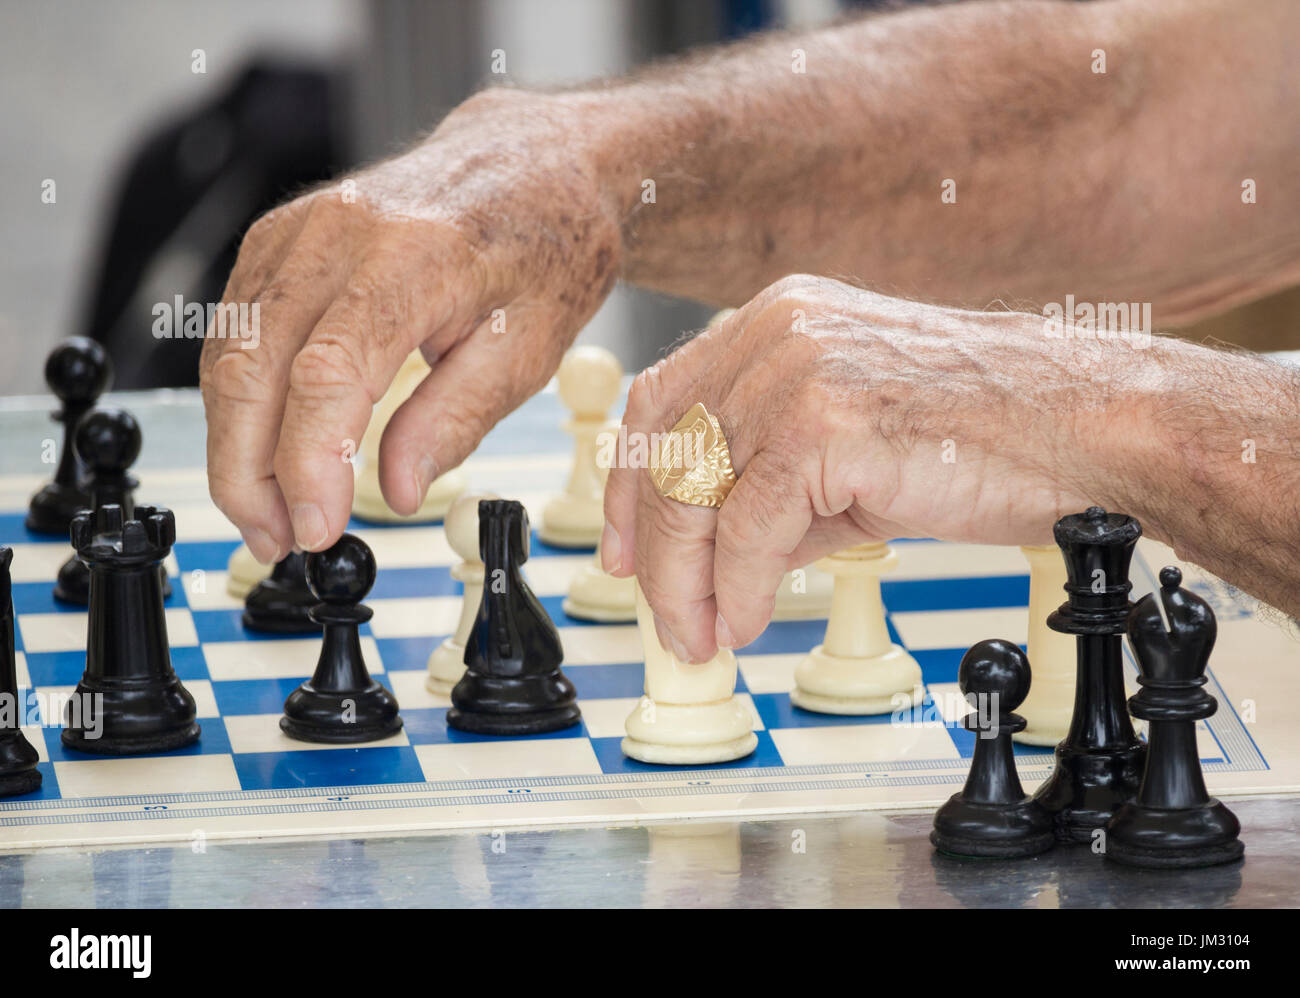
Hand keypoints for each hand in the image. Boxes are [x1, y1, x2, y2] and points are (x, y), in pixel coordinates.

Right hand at [200, 89, 621, 561]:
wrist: (531, 167)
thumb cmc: (542, 250)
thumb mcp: (529, 347)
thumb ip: (456, 418)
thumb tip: (396, 489)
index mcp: (416, 255)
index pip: (328, 371)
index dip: (308, 462)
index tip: (315, 530)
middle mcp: (340, 231)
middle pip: (254, 365)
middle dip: (249, 471)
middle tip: (278, 540)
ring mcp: (299, 229)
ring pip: (229, 351)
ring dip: (233, 445)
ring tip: (267, 514)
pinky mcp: (279, 240)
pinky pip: (234, 329)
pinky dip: (237, 399)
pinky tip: (262, 451)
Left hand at [602, 275, 1149, 662]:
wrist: (1084, 425)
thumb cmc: (989, 434)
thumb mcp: (854, 451)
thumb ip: (777, 490)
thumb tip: (717, 565)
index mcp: (777, 322)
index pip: (662, 401)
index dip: (629, 485)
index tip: (624, 552)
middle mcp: (776, 331)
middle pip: (667, 452)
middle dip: (655, 553)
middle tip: (666, 620)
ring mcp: (798, 368)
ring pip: (695, 491)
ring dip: (687, 583)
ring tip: (702, 637)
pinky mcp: (828, 419)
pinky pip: (748, 524)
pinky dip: (737, 586)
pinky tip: (746, 620)